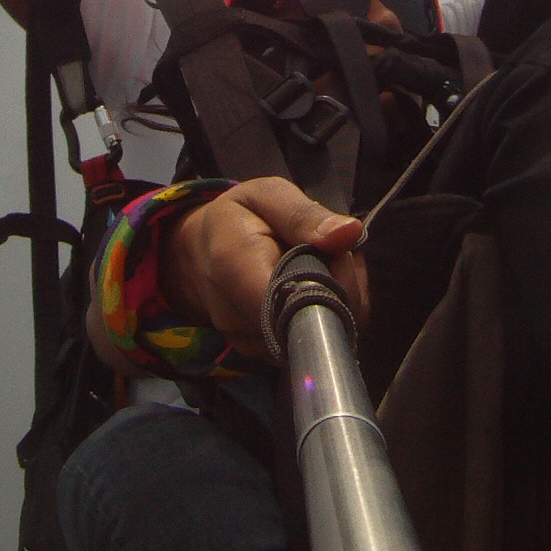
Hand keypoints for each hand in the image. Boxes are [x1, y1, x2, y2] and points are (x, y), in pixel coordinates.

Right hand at [161, 177, 369, 350]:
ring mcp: (248, 342)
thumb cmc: (238, 218)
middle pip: (309, 320)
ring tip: (319, 267)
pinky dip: (321, 316)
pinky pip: (308, 341)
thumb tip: (349, 233)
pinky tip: (312, 288)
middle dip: (338, 289)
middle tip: (332, 254)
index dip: (330, 284)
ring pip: (315, 334)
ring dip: (333, 302)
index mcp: (235, 266)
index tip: (339, 256)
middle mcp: (236, 315)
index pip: (291, 300)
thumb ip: (304, 215)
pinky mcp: (262, 354)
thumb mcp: (268, 196)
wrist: (200, 253)